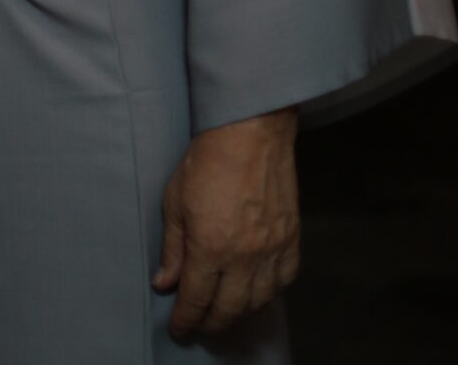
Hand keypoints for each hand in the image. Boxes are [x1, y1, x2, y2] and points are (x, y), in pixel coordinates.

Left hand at [152, 106, 300, 340]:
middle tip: (200, 325)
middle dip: (211, 324)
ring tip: (227, 313)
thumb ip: (172, 247)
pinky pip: (286, 281)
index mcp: (210, 247)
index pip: (196, 300)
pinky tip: (259, 292)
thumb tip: (166, 284)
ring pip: (259, 302)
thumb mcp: (175, 200)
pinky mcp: (292, 237)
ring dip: (241, 314)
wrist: (250, 129)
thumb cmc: (207, 158)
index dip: (186, 320)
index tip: (178, 329)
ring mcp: (272, 249)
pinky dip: (272, 294)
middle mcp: (244, 257)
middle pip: (229, 310)